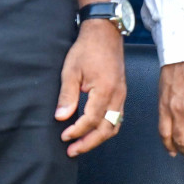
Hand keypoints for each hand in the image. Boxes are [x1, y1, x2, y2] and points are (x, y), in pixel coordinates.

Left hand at [55, 21, 126, 157]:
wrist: (105, 33)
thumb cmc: (87, 49)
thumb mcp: (71, 71)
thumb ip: (67, 96)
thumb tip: (62, 118)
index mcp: (105, 89)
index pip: (92, 120)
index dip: (77, 131)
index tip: (64, 136)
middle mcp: (117, 95)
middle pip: (107, 128)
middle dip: (89, 142)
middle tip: (72, 151)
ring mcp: (122, 94)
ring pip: (115, 125)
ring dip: (98, 138)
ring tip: (81, 145)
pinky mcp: (121, 92)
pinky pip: (118, 117)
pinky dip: (107, 128)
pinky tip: (94, 131)